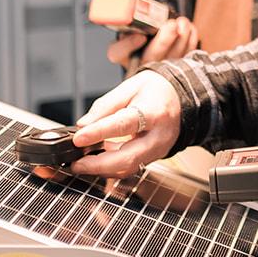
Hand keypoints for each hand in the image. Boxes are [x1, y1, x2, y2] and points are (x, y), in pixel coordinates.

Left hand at [67, 70, 181, 178]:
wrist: (181, 99)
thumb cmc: (156, 90)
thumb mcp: (130, 86)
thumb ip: (105, 106)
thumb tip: (83, 125)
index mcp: (154, 112)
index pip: (124, 125)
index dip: (99, 133)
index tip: (78, 138)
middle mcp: (158, 136)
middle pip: (127, 158)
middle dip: (97, 165)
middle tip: (76, 164)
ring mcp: (158, 150)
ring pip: (128, 168)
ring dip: (102, 169)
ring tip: (81, 164)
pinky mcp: (153, 158)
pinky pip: (130, 167)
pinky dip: (111, 167)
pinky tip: (96, 161)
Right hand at [105, 16, 199, 66]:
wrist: (154, 42)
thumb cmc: (140, 31)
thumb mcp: (131, 24)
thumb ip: (133, 16)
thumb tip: (142, 7)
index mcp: (123, 52)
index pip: (117, 53)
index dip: (128, 45)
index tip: (140, 36)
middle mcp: (140, 63)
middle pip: (150, 58)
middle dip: (164, 41)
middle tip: (171, 25)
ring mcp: (160, 69)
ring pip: (172, 58)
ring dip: (181, 38)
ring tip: (183, 22)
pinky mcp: (177, 67)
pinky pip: (186, 56)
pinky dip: (190, 41)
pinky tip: (189, 29)